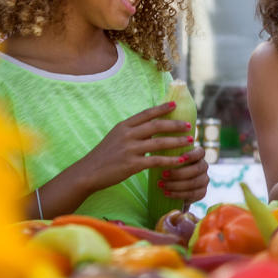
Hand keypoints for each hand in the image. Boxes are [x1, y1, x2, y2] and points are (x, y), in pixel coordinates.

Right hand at [77, 102, 193, 193]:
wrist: (87, 172)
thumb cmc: (104, 156)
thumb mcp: (115, 137)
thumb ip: (132, 131)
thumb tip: (152, 128)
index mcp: (123, 126)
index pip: (146, 114)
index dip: (161, 108)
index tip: (175, 105)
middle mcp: (127, 134)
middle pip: (156, 125)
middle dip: (175, 124)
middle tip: (189, 125)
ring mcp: (129, 149)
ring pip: (160, 142)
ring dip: (177, 141)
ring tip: (190, 140)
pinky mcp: (132, 164)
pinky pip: (157, 161)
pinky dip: (171, 160)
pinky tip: (181, 160)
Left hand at [159, 145, 209, 202]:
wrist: (173, 187)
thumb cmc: (168, 167)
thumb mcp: (168, 157)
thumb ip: (166, 150)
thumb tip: (153, 140)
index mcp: (198, 155)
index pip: (200, 152)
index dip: (192, 155)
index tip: (181, 157)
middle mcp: (203, 166)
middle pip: (196, 169)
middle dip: (179, 172)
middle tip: (163, 174)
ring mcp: (204, 180)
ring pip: (193, 183)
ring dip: (176, 184)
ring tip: (161, 185)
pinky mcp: (202, 192)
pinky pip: (191, 194)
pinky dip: (177, 194)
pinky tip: (166, 193)